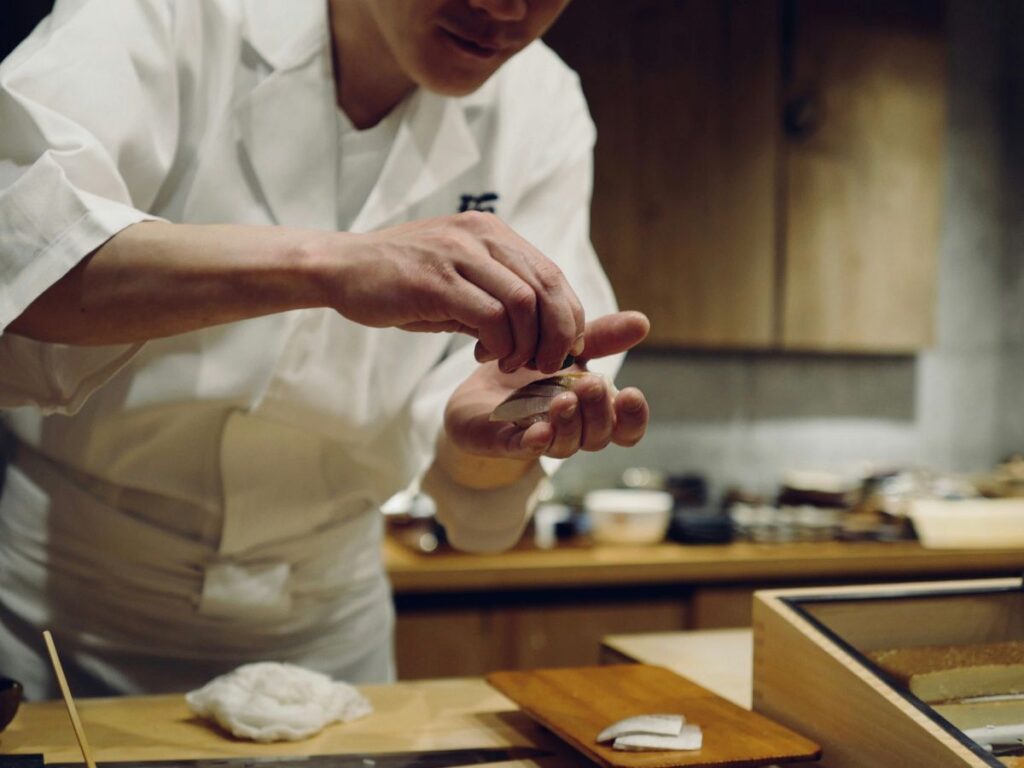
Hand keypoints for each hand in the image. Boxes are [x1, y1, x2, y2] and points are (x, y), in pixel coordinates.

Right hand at [324, 212, 584, 373]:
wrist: (340, 267)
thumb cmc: (398, 279)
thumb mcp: (455, 279)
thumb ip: (494, 296)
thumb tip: (534, 333)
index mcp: (491, 233)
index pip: (551, 274)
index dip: (566, 315)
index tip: (561, 348)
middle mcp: (481, 236)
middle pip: (547, 286)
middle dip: (557, 333)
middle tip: (547, 364)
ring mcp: (458, 256)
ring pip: (524, 303)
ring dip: (527, 344)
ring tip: (513, 363)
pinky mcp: (436, 282)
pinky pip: (490, 317)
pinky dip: (499, 344)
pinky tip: (485, 356)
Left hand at [442, 311, 650, 462]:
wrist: (480, 388)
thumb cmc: (532, 372)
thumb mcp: (568, 347)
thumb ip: (601, 337)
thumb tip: (642, 320)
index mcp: (594, 412)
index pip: (626, 428)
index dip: (633, 417)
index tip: (631, 393)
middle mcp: (574, 431)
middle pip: (598, 436)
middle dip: (598, 412)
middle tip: (590, 385)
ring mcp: (542, 440)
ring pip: (566, 445)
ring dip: (569, 423)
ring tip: (564, 399)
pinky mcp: (506, 443)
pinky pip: (523, 450)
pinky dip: (534, 443)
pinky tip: (539, 430)